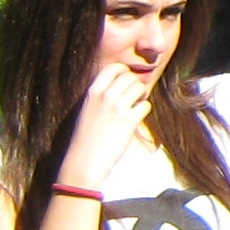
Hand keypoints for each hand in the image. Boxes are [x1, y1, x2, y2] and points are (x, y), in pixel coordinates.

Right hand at [61, 61, 155, 189]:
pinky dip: (144, 110)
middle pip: (130, 77)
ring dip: (142, 96)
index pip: (113, 68)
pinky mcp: (128, 122)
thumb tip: (120, 86)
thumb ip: (101, 96)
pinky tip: (137, 118)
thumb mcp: (87, 110)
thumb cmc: (85, 138)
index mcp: (92, 92)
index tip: (126, 82)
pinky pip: (146, 105)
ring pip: (139, 88)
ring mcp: (117, 108)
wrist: (83, 162)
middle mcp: (104, 97)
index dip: (124, 72)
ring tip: (137, 105)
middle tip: (134, 97)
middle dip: (135, 85)